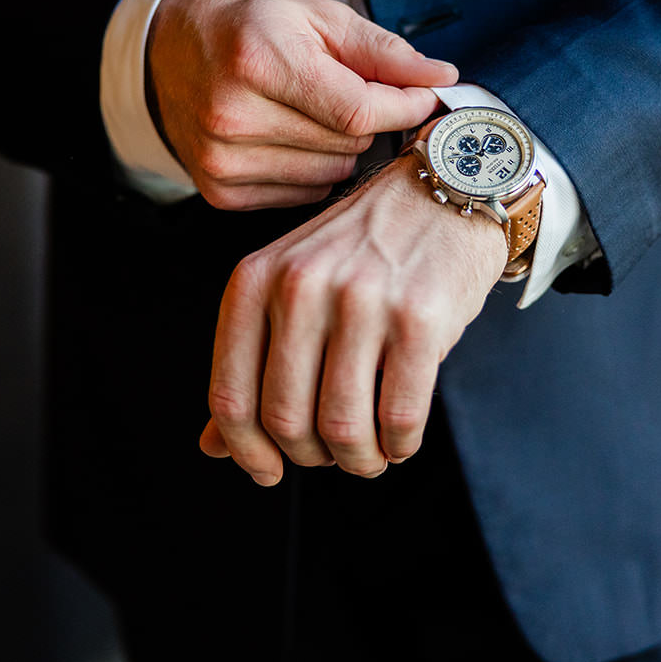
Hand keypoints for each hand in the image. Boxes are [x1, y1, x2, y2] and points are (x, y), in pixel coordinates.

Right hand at [147, 0, 456, 209]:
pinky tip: (287, 136)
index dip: (404, 107)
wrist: (167, 46)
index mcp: (259, 60)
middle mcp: (234, 115)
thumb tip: (441, 78)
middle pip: (349, 145)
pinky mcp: (220, 191)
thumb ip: (383, 52)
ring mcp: (223, 159)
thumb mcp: (317, 15)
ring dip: (339, 148)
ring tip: (309, 110)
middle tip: (344, 89)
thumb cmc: (244, 23)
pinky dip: (311, 170)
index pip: (360, 111)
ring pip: (332, 176)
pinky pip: (303, 195)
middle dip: (366, 120)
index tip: (422, 96)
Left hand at [198, 157, 506, 483]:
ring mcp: (362, 301)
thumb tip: (213, 445)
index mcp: (256, 279)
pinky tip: (401, 437)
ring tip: (369, 453)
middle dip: (311, 457)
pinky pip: (399, 418)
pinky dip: (399, 445)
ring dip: (357, 460)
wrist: (447, 190)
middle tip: (334, 454)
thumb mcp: (291, 286)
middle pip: (286, 420)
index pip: (230, 395)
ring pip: (342, 428)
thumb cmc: (364, 249)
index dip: (246, 451)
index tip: (268, 471)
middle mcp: (301, 286)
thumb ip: (251, 360)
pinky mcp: (420, 319)